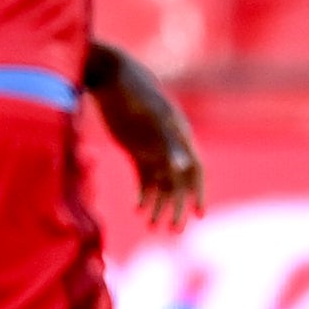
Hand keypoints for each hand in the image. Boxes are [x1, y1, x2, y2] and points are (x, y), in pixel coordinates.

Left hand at [86, 45, 204, 232]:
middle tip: (174, 231)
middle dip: (177, 207)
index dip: (198, 193)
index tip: (198, 215)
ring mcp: (153, 148)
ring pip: (161, 184)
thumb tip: (182, 167)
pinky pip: (143, 177)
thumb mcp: (151, 114)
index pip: (195, 171)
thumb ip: (167, 141)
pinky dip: (143, 194)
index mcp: (180, 136)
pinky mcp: (136, 150)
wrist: (111, 76)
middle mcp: (169, 145)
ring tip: (153, 226)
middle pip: (178, 183)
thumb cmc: (134, 91)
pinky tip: (137, 209)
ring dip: (159, 205)